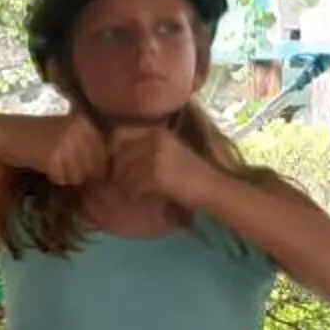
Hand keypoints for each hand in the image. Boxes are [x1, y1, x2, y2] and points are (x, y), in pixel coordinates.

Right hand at [0, 112, 104, 187]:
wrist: (4, 134)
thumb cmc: (34, 136)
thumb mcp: (64, 133)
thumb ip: (85, 146)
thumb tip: (104, 172)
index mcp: (85, 122)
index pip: (103, 154)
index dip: (93, 168)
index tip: (77, 167)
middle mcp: (80, 130)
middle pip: (93, 167)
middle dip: (79, 173)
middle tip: (60, 167)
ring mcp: (68, 143)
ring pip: (79, 175)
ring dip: (67, 177)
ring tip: (51, 165)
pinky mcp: (55, 156)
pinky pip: (64, 178)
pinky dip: (54, 178)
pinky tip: (44, 167)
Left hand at [104, 124, 221, 210]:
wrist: (214, 189)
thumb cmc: (192, 176)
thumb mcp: (170, 154)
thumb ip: (146, 151)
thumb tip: (115, 159)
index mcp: (157, 132)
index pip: (118, 135)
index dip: (114, 152)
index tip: (118, 167)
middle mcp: (154, 139)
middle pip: (118, 156)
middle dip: (118, 173)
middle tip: (125, 185)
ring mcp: (155, 155)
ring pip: (123, 173)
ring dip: (126, 186)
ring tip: (135, 193)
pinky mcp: (157, 174)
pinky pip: (133, 186)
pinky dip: (135, 195)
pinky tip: (142, 198)